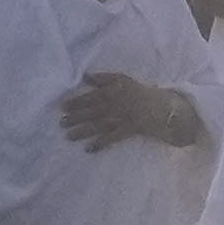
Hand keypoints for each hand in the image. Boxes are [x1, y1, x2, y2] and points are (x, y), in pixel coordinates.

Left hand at [59, 70, 182, 149]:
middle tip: (61, 123)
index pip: (90, 97)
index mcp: (111, 91)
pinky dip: (100, 144)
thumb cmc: (139, 91)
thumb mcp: (122, 79)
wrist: (163, 106)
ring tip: (68, 136)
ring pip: (98, 125)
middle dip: (75, 118)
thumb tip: (85, 75)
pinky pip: (112, 138)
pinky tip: (89, 149)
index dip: (75, 102)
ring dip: (82, 131)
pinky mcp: (128, 130)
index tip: (62, 107)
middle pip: (91, 112)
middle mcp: (114, 105)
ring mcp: (121, 119)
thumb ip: (103, 78)